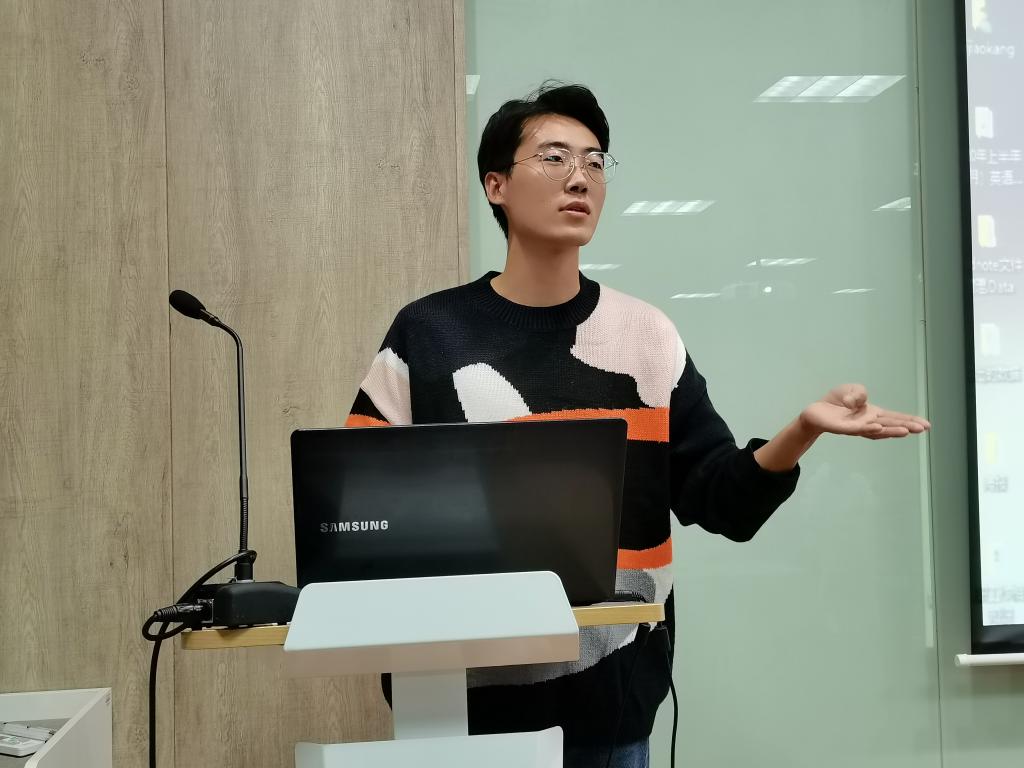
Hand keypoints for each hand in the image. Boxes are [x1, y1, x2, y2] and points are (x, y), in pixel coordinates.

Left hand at [798, 384, 930, 439]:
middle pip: (890, 425)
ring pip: (877, 431)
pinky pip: (857, 429)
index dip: (910, 421)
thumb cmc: (837, 402)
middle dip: (907, 427)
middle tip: (922, 429)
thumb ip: (861, 393)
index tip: (926, 425)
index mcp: (873, 414)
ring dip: (891, 430)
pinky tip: (878, 427)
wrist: (816, 411)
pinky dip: (868, 428)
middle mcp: (868, 423)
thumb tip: (860, 403)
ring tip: (907, 431)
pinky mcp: (842, 429)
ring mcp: (856, 428)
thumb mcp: (852, 390)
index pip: (895, 417)